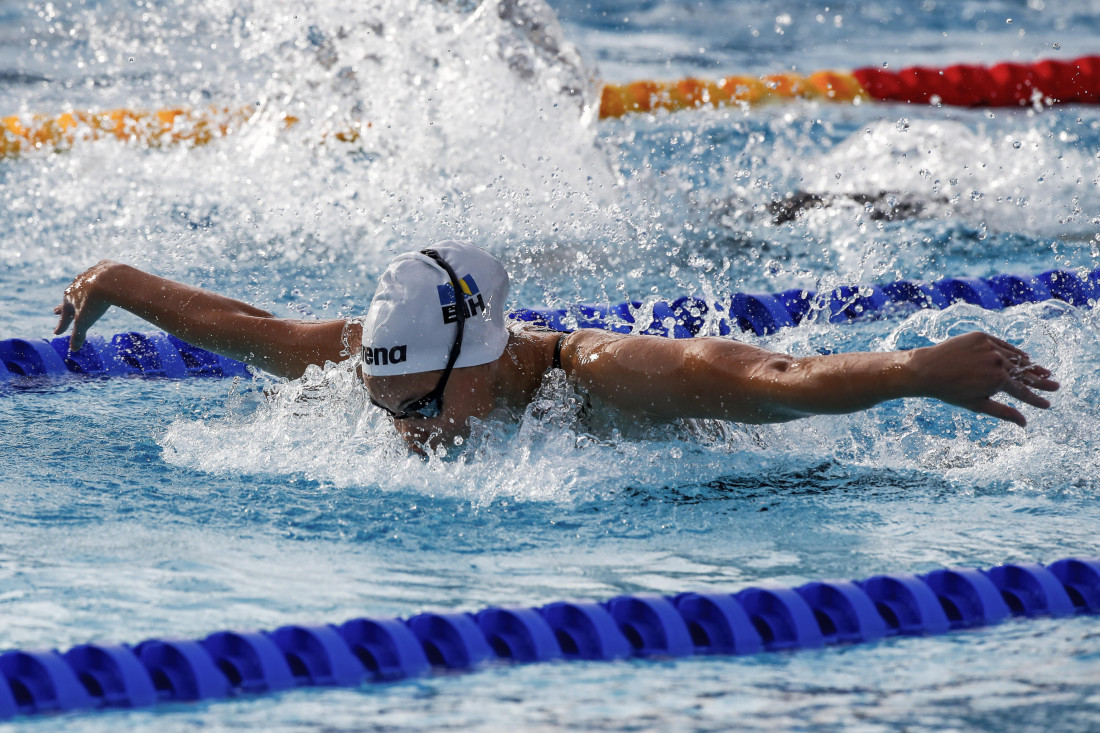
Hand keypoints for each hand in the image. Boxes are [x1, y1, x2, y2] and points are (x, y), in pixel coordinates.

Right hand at [53, 260, 119, 351]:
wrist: (109, 280)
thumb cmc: (95, 302)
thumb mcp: (85, 321)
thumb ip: (79, 335)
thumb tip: (74, 350)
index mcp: (69, 297)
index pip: (64, 315)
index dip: (61, 325)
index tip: (56, 333)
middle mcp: (76, 284)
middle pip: (69, 297)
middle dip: (63, 306)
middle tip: (55, 310)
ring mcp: (89, 274)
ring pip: (83, 283)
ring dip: (80, 288)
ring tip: (78, 292)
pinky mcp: (103, 267)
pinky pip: (99, 268)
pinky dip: (98, 272)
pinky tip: (99, 271)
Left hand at [909, 332, 1058, 425]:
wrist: (926, 369)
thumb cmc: (950, 391)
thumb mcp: (978, 404)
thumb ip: (1003, 412)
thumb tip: (1024, 423)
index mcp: (998, 380)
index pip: (1023, 392)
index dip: (1036, 399)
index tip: (1048, 404)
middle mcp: (998, 361)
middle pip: (1025, 374)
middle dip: (1041, 381)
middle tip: (1055, 386)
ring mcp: (990, 347)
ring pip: (1015, 358)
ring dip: (1030, 366)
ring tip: (1044, 372)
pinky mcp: (981, 337)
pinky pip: (1003, 345)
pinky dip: (1014, 352)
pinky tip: (1025, 357)